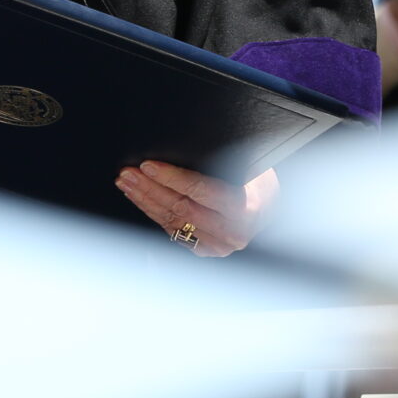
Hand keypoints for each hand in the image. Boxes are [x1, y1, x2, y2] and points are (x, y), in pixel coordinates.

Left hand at [116, 161, 274, 256]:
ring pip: (173, 222)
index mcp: (245, 208)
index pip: (200, 191)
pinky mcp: (206, 250)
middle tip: (128, 173)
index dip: (171, 177)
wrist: (271, 207)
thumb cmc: (258, 179)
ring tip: (127, 184)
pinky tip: (142, 200)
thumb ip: (220, 162)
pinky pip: (174, 232)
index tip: (148, 165)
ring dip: (146, 201)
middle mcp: (232, 233)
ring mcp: (218, 246)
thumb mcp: (248, 165)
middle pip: (181, 208)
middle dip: (150, 188)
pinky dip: (154, 214)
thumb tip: (184, 147)